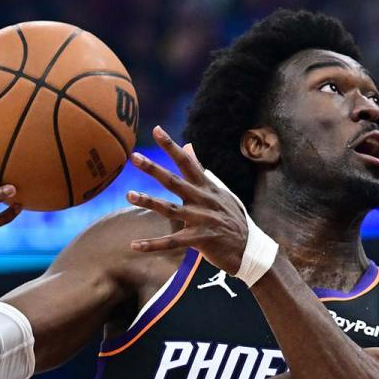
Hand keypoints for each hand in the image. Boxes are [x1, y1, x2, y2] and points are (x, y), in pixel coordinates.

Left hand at [127, 126, 251, 273]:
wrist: (249, 248)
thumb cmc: (231, 218)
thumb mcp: (220, 191)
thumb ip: (200, 169)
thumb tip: (188, 146)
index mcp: (207, 188)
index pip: (187, 163)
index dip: (172, 146)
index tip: (156, 129)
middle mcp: (202, 201)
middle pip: (174, 182)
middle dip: (154, 169)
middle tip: (134, 157)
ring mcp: (201, 220)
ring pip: (170, 209)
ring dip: (149, 202)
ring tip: (129, 195)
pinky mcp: (199, 240)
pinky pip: (172, 242)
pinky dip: (153, 244)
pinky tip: (134, 245)